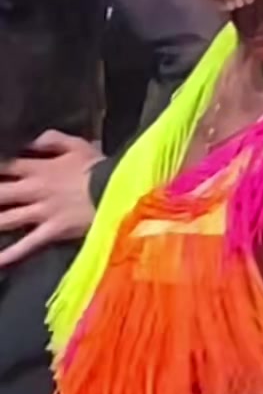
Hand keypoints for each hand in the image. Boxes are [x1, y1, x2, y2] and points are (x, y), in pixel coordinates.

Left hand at [0, 133, 100, 269]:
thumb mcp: (76, 144)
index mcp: (38, 168)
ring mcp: (42, 212)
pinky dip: (10, 254)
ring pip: (6, 219)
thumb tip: (28, 139)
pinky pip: (28, 244)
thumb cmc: (99, 166)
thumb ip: (50, 139)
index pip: (4, 165)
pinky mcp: (53, 231)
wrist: (120, 189)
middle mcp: (34, 189)